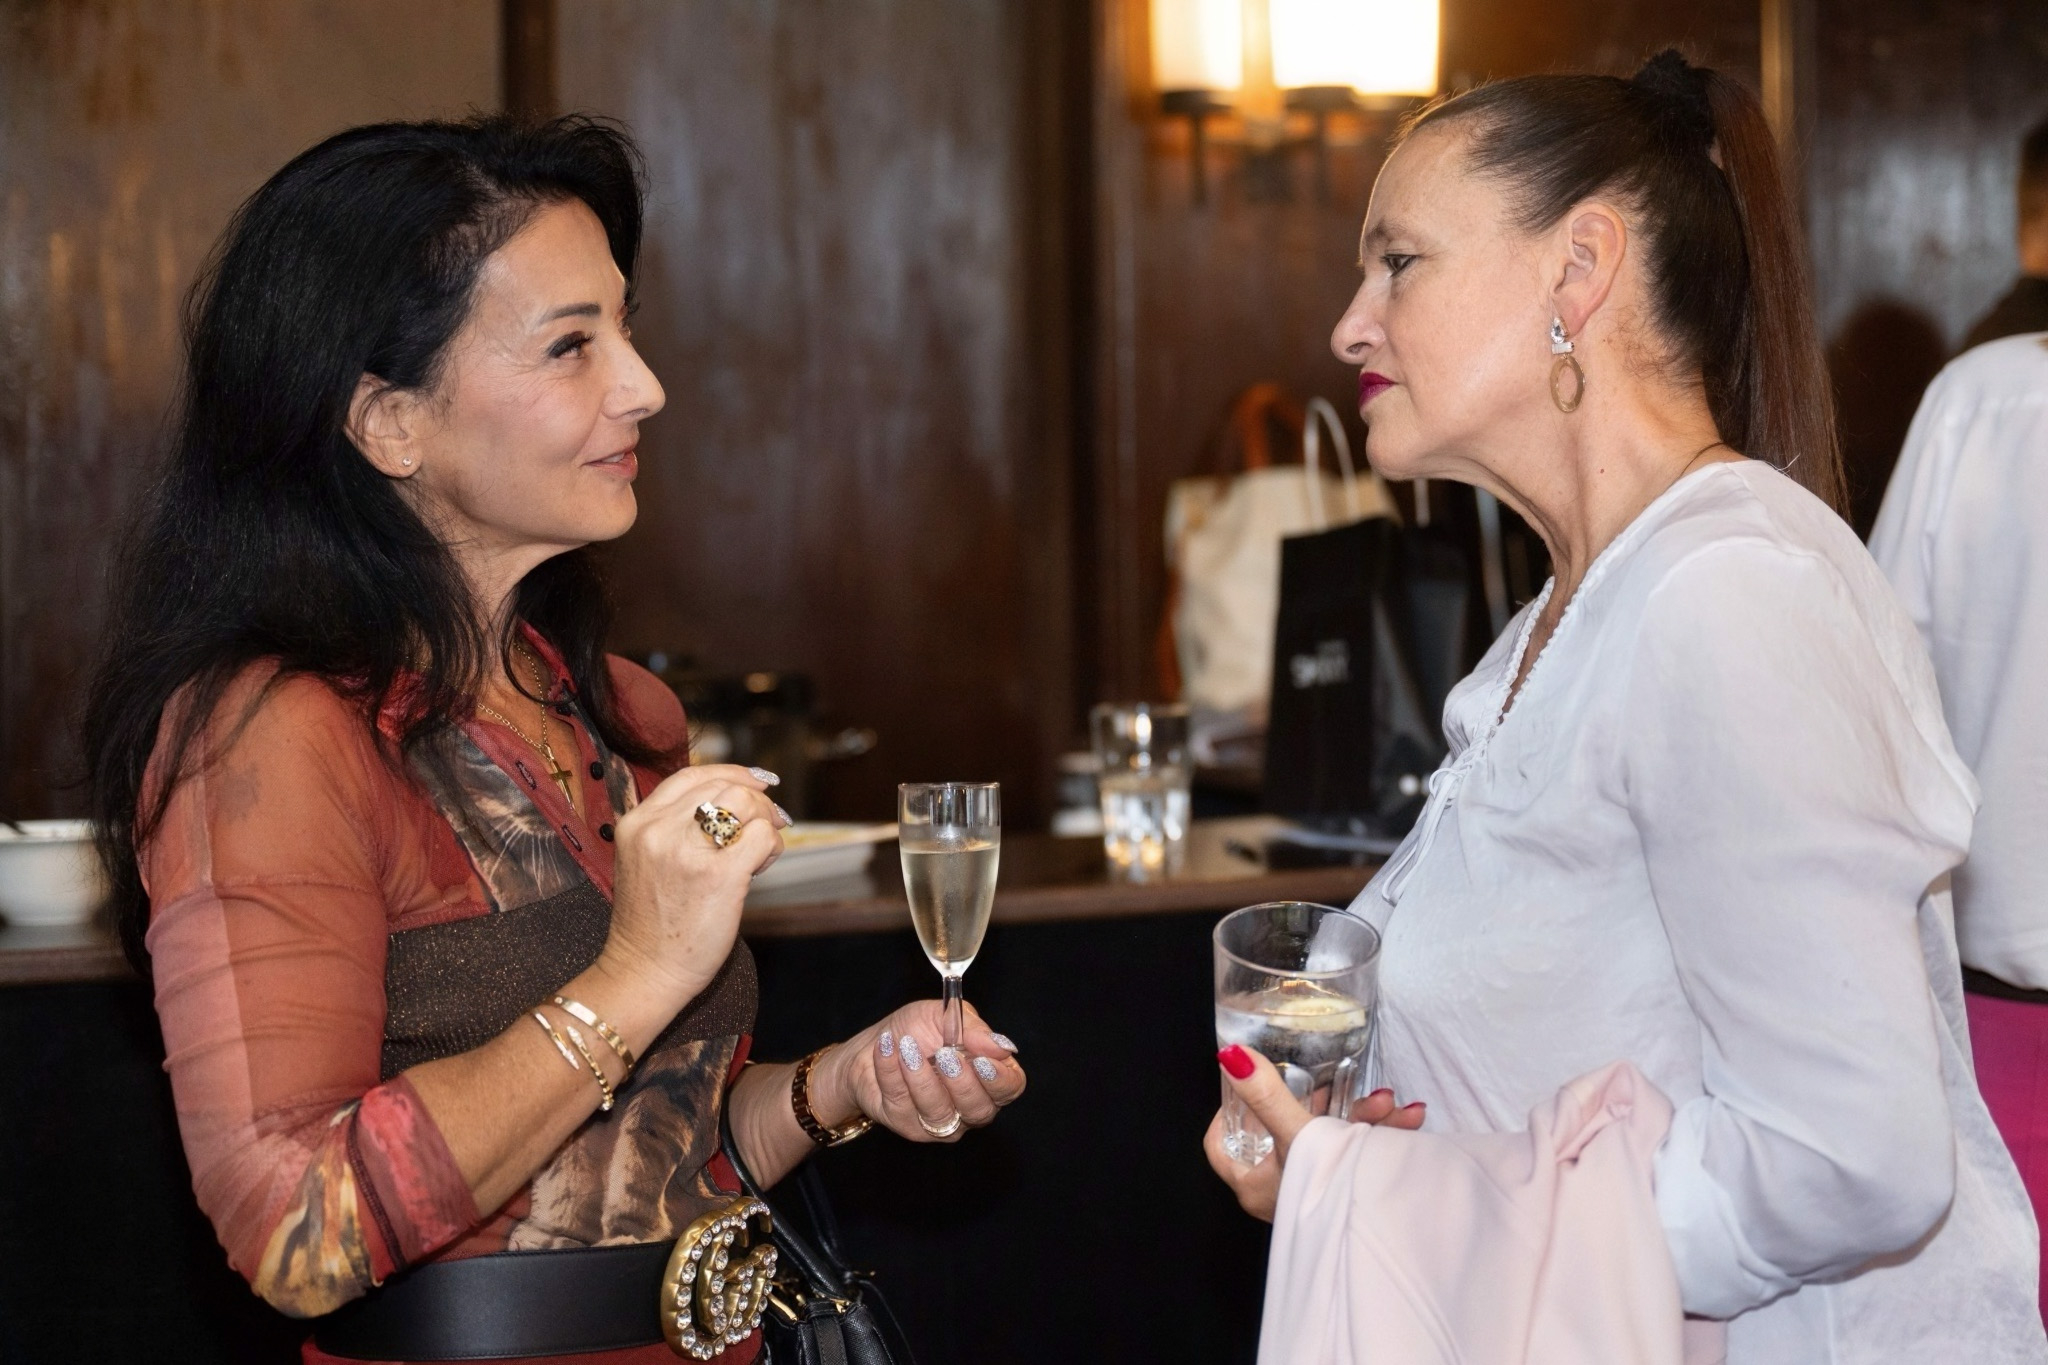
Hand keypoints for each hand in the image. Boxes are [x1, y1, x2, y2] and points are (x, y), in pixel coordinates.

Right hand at [597, 764, 790, 1008]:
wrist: (644, 971)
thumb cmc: (651, 923)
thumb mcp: (645, 860)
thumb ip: (674, 828)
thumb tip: (732, 800)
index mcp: (637, 823)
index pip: (691, 776)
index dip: (729, 773)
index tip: (754, 783)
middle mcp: (658, 830)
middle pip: (724, 786)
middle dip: (756, 799)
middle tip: (771, 821)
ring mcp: (688, 851)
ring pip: (745, 803)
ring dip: (765, 820)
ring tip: (762, 849)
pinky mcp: (720, 875)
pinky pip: (762, 837)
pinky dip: (772, 846)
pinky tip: (762, 866)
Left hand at [811, 1000, 1025, 1143]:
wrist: (874, 1044)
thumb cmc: (916, 1030)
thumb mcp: (945, 1016)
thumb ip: (974, 1029)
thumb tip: (1002, 1046)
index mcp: (988, 1077)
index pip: (1010, 1087)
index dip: (999, 1078)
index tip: (981, 1060)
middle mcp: (969, 1106)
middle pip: (979, 1110)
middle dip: (962, 1083)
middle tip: (945, 1055)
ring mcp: (939, 1121)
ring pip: (938, 1112)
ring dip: (921, 1077)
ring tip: (907, 1048)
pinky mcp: (907, 1125)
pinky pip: (902, 1104)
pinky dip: (891, 1071)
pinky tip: (886, 1048)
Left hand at [1202, 1044, 1424, 1221]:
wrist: (1381, 1233)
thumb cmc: (1324, 1190)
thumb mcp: (1295, 1134)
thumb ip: (1266, 1096)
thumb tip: (1231, 1057)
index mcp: (1252, 1182)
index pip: (1222, 1144)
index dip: (1230, 1113)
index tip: (1247, 1086)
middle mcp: (1279, 1189)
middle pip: (1285, 1130)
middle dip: (1322, 1102)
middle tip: (1341, 1084)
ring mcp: (1313, 1191)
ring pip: (1329, 1139)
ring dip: (1360, 1116)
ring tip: (1386, 1103)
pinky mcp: (1344, 1193)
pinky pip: (1354, 1154)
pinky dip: (1374, 1135)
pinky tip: (1407, 1118)